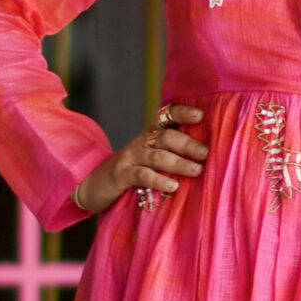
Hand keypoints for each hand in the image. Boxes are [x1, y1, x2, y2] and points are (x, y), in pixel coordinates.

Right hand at [74, 106, 206, 214]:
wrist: (93, 184)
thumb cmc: (132, 172)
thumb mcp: (151, 159)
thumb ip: (173, 154)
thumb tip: (207, 158)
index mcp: (151, 134)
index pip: (167, 116)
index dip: (182, 113)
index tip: (201, 116)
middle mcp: (141, 141)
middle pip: (166, 137)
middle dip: (188, 144)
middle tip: (206, 153)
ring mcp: (130, 157)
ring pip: (156, 156)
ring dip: (178, 163)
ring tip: (196, 170)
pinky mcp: (121, 174)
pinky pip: (142, 175)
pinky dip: (158, 180)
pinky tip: (173, 187)